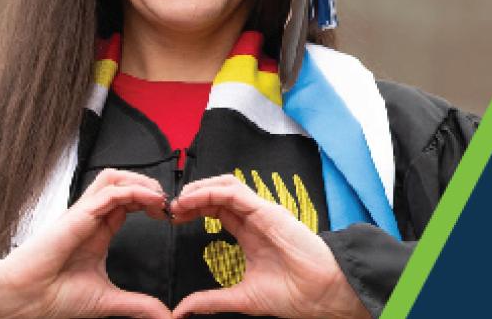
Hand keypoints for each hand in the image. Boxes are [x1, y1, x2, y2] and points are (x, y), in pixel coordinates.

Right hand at [0, 168, 171, 318]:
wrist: (25, 301)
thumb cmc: (54, 297)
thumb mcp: (107, 300)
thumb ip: (138, 305)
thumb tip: (164, 315)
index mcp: (98, 233)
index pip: (128, 203)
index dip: (151, 203)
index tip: (170, 217)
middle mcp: (91, 219)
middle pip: (122, 183)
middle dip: (150, 187)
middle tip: (169, 205)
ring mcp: (83, 215)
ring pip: (113, 178)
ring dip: (141, 182)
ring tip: (160, 198)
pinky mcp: (76, 216)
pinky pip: (108, 192)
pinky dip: (133, 191)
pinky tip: (151, 200)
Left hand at [168, 174, 370, 318]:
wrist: (320, 293)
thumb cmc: (293, 294)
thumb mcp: (241, 298)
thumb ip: (211, 300)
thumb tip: (182, 310)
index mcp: (250, 235)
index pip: (217, 210)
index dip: (194, 210)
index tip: (174, 219)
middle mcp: (255, 219)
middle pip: (218, 194)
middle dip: (192, 197)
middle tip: (171, 209)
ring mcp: (262, 212)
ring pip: (225, 186)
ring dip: (199, 189)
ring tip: (179, 202)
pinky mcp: (267, 210)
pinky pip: (234, 191)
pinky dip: (211, 191)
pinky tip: (193, 200)